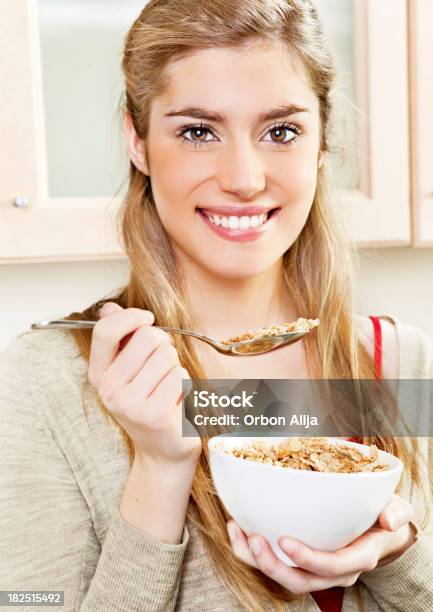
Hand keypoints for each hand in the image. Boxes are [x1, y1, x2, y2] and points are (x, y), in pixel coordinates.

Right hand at [88, 302, 200, 464]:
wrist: (162, 450)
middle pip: (148, 337)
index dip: (130, 317)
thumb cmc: (148, 403)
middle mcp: (109, 389)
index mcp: (98, 374)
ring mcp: (130, 404)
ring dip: (176, 367)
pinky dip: (186, 385)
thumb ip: (120, 338)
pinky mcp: (155, 414)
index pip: (105, 331)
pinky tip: (176, 401)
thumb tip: (110, 308)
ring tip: (168, 387)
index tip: (147, 319)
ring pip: (168, 356)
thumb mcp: (127, 370)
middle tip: (162, 366)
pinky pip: (181, 376)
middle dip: (164, 345)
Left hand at [227, 494, 414, 593]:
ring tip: (238, 532)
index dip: (307, 558)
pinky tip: (238, 526)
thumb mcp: (396, 510)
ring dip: (257, 559)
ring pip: (283, 576)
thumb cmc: (383, 515)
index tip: (284, 540)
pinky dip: (253, 550)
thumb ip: (395, 513)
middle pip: (300, 581)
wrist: (380, 530)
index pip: (330, 567)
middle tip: (254, 539)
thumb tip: (388, 520)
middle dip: (273, 565)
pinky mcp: (302, 562)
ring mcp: (316, 569)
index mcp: (357, 558)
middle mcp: (335, 571)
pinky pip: (276, 563)